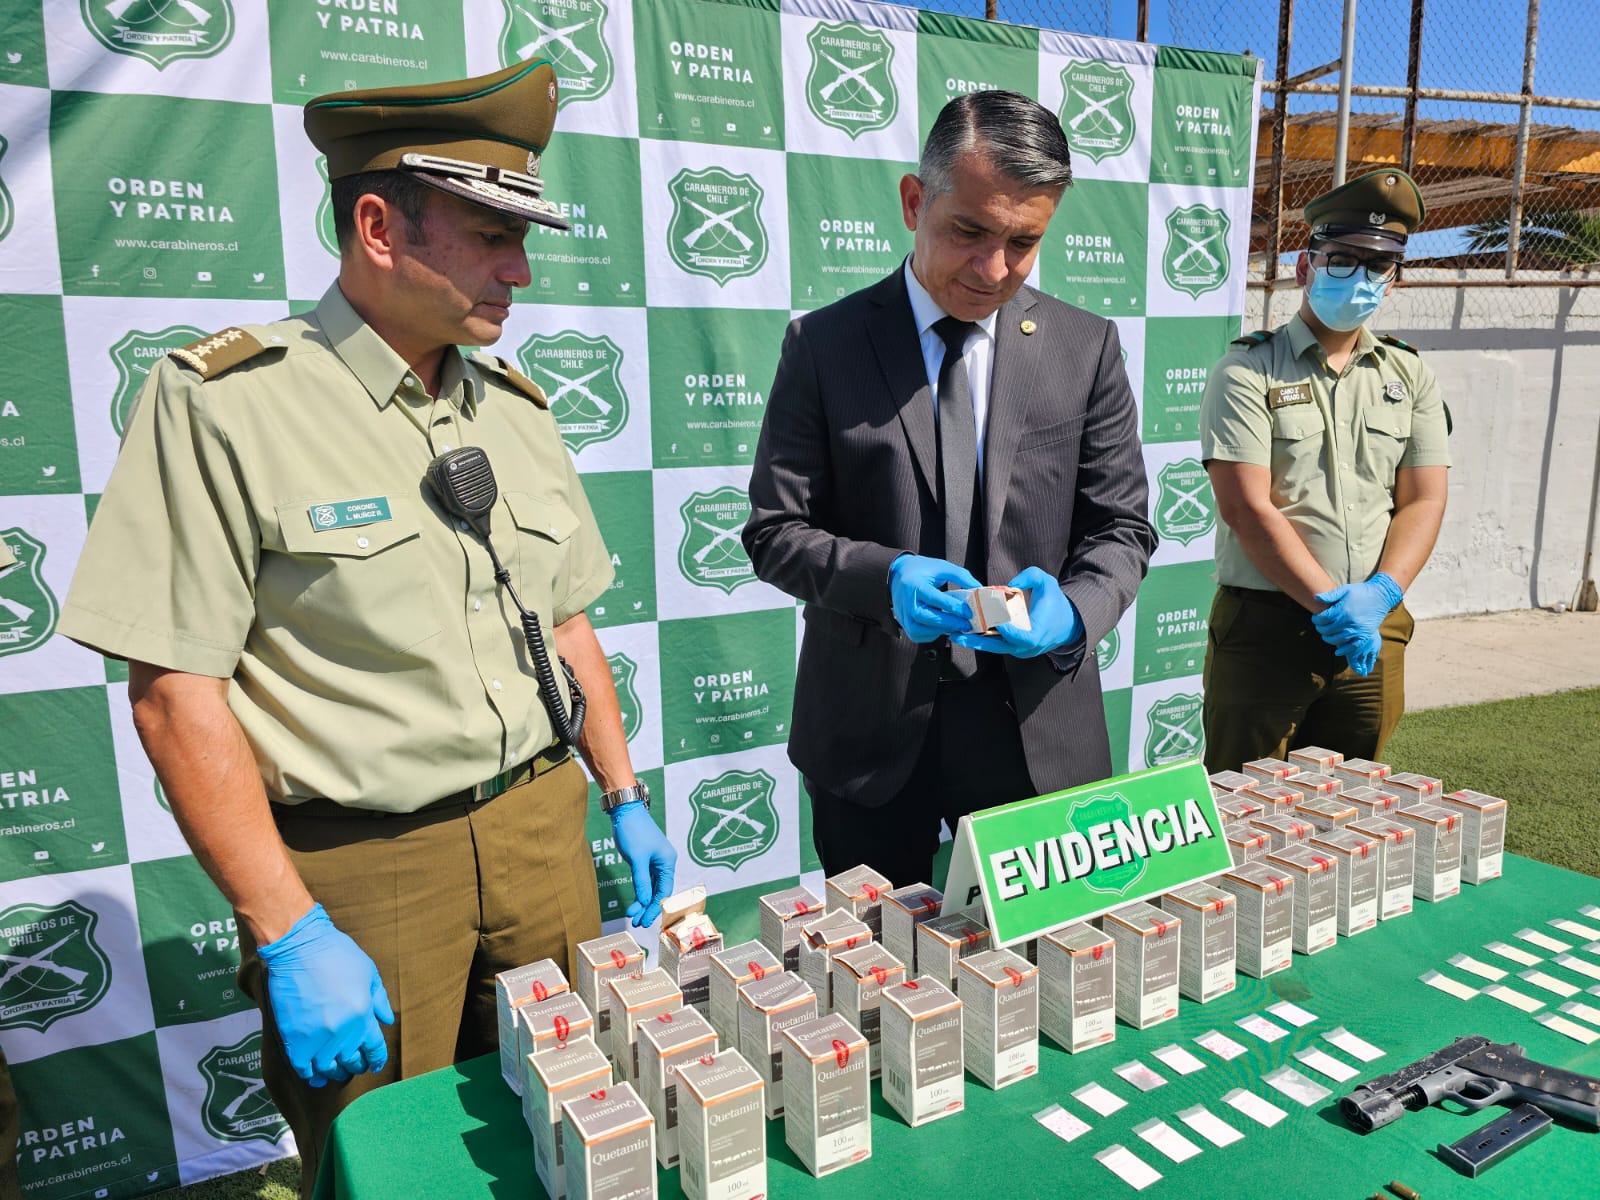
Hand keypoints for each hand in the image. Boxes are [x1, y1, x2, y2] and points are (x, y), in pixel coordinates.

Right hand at [257, 903, 392, 1087]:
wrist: (298, 947)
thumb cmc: (336, 955)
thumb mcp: (368, 972)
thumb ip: (379, 1000)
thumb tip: (387, 1020)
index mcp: (363, 1015)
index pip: (374, 1049)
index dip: (376, 1060)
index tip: (375, 1065)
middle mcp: (342, 1032)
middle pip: (352, 1061)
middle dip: (356, 1066)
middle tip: (354, 1066)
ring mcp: (317, 1038)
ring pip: (328, 1069)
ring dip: (334, 1073)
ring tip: (336, 1071)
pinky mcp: (294, 1039)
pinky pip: (303, 1068)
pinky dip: (310, 1074)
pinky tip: (314, 1074)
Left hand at [610, 801, 674, 926]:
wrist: (626, 812)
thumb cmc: (634, 831)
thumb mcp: (637, 858)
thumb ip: (641, 881)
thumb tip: (644, 902)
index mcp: (667, 862)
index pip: (664, 891)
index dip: (655, 907)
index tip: (646, 920)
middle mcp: (663, 864)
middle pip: (658, 892)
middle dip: (648, 908)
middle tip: (638, 923)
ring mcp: (654, 863)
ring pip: (651, 888)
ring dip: (642, 902)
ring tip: (633, 917)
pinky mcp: (644, 861)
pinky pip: (644, 882)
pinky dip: (639, 892)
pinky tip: (634, 904)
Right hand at [887, 554, 981, 642]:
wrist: (899, 574)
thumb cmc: (922, 570)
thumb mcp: (942, 567)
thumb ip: (961, 577)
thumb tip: (979, 589)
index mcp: (915, 584)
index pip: (934, 598)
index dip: (953, 607)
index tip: (968, 612)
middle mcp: (906, 601)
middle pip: (925, 617)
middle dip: (948, 623)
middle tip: (966, 625)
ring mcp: (903, 614)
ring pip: (919, 629)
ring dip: (940, 630)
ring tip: (956, 627)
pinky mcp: (904, 622)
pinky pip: (917, 635)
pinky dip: (931, 634)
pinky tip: (942, 628)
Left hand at [952, 566, 1083, 658]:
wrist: (1066, 624)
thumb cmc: (1055, 602)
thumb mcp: (1047, 582)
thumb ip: (1031, 576)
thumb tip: (1010, 584)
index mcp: (1038, 633)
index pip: (1022, 638)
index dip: (1008, 632)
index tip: (995, 623)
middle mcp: (1027, 646)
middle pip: (1000, 647)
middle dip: (979, 640)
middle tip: (959, 633)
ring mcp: (1020, 650)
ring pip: (995, 648)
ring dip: (976, 642)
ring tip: (956, 634)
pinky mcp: (1014, 649)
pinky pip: (996, 645)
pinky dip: (982, 640)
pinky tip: (966, 633)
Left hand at [1312, 573, 1401, 677]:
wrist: (1381, 595)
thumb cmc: (1360, 592)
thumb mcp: (1345, 590)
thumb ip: (1330, 595)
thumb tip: (1316, 597)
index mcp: (1342, 610)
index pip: (1322, 619)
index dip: (1316, 619)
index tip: (1315, 618)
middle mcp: (1349, 621)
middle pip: (1328, 630)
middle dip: (1320, 629)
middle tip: (1319, 626)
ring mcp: (1358, 629)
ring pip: (1337, 640)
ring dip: (1328, 639)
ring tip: (1326, 635)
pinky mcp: (1365, 635)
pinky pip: (1353, 646)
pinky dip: (1344, 650)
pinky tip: (1337, 652)